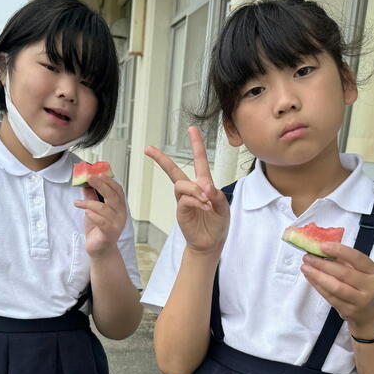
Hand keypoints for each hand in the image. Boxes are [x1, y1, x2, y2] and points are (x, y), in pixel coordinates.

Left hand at [73, 173, 127, 257]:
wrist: (100, 251)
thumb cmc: (98, 230)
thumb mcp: (93, 211)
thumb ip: (91, 198)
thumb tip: (85, 184)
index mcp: (119, 207)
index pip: (118, 190)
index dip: (109, 181)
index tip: (98, 173)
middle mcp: (121, 215)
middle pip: (113, 196)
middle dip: (101, 185)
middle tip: (89, 178)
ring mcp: (117, 224)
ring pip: (104, 208)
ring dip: (89, 202)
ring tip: (78, 203)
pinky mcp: (109, 233)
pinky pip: (102, 221)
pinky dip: (93, 215)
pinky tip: (86, 212)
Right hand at [145, 126, 229, 254]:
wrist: (211, 243)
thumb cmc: (217, 225)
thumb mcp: (224, 208)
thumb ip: (217, 196)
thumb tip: (206, 188)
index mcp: (204, 185)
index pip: (199, 161)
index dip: (196, 144)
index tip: (191, 129)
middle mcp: (191, 190)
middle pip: (173, 170)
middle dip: (161, 159)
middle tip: (148, 149)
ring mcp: (184, 201)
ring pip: (181, 185)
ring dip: (195, 190)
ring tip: (206, 201)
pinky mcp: (181, 211)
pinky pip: (184, 200)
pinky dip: (195, 200)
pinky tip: (204, 206)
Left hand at [300, 242, 373, 336]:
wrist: (368, 313)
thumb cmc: (361, 286)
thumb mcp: (360, 272)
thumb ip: (344, 261)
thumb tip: (321, 249)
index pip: (357, 258)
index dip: (340, 251)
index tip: (322, 246)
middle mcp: (370, 286)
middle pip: (344, 273)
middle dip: (322, 264)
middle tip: (307, 257)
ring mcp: (360, 300)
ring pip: (335, 287)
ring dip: (317, 276)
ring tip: (305, 267)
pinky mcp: (348, 310)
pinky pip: (330, 296)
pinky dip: (317, 286)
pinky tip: (310, 278)